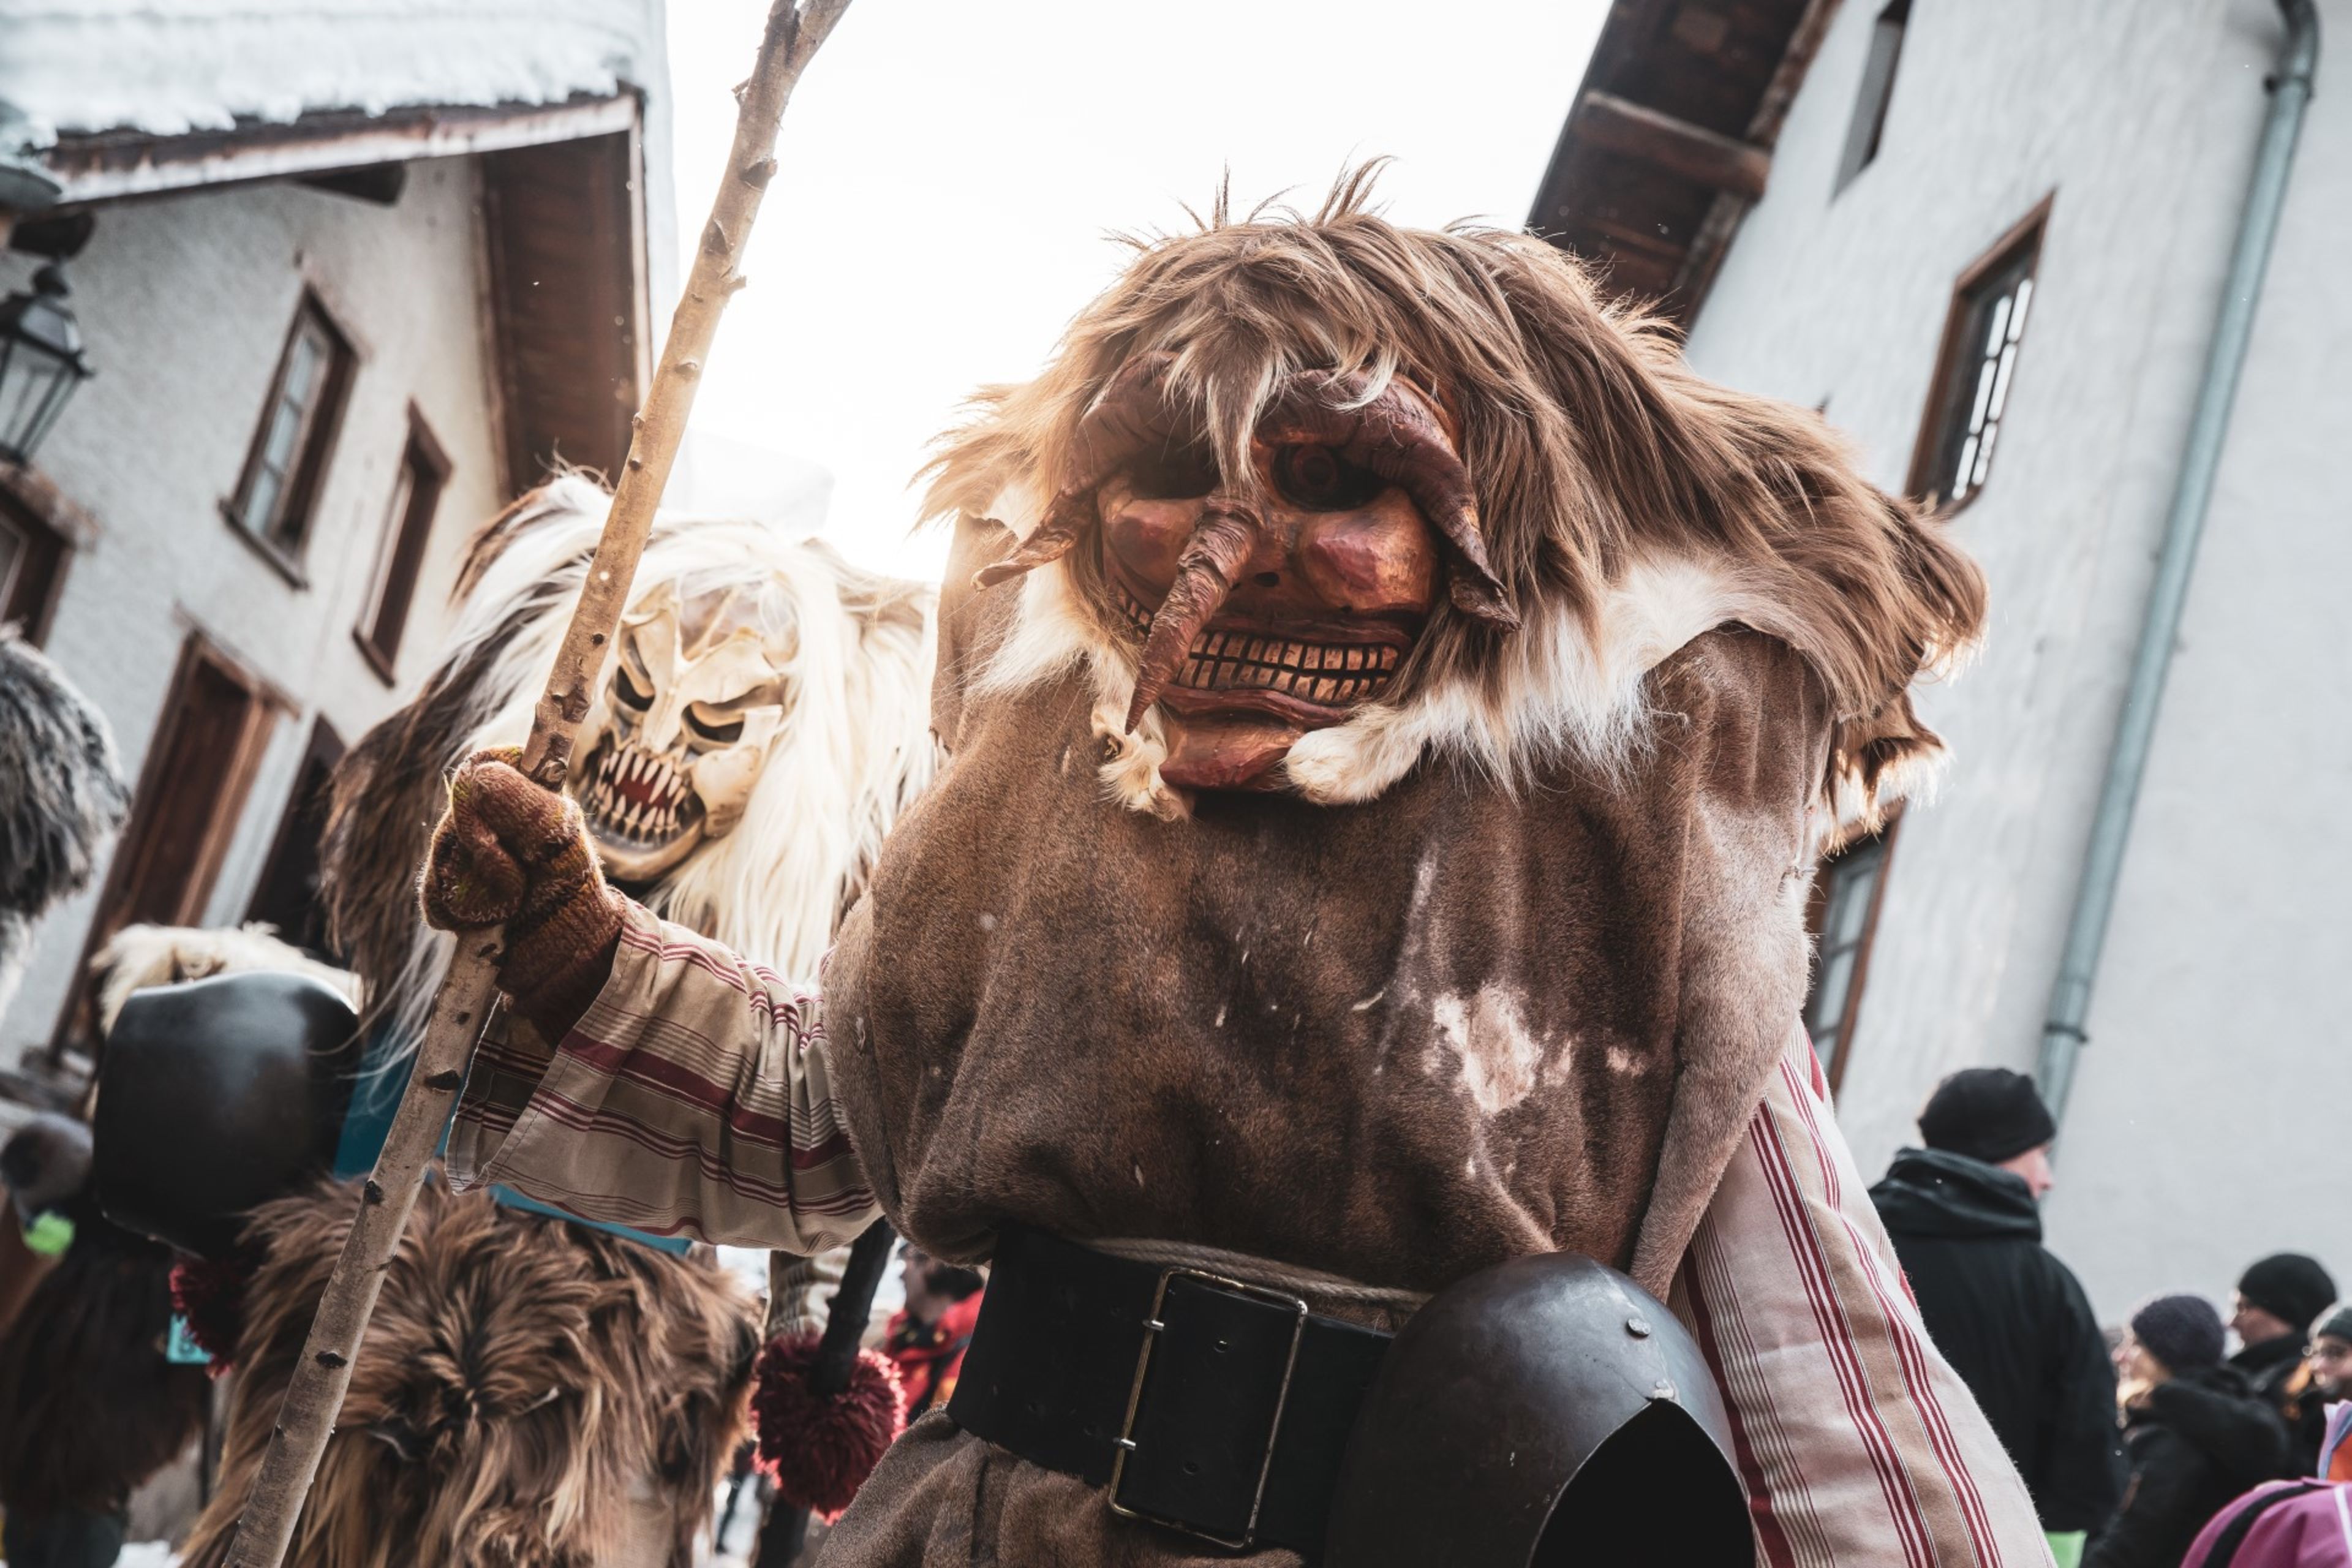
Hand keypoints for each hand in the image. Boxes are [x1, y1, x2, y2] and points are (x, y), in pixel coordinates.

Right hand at [420, 748, 623, 1036]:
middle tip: (519, 880)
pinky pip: (432, 896)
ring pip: (440, 858)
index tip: (505, 828)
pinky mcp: (453, 892)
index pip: (480, 767)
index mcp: (525, 795)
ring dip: (473, 890)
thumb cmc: (573, 893)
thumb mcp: (561, 842)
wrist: (567, 956)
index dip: (481, 794)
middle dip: (483, 856)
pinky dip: (457, 914)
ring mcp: (469, 856)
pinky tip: (487, 922)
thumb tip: (477, 777)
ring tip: (510, 904)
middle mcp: (493, 820)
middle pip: (453, 818)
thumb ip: (526, 805)